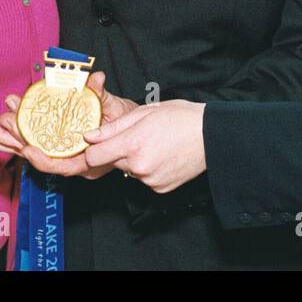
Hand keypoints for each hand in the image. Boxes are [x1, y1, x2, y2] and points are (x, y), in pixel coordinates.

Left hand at [0, 71, 136, 178]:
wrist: (136, 132)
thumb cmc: (131, 126)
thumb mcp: (120, 111)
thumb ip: (103, 97)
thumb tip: (96, 79)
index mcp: (90, 161)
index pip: (62, 166)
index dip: (43, 160)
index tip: (28, 149)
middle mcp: (76, 161)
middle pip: (43, 154)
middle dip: (21, 136)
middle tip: (7, 117)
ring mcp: (69, 153)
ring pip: (40, 145)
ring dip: (22, 126)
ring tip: (9, 107)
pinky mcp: (64, 143)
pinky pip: (43, 137)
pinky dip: (30, 123)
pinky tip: (19, 108)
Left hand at [81, 100, 206, 193]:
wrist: (211, 136)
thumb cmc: (180, 118)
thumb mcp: (144, 113)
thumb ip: (113, 127)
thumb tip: (90, 137)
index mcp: (132, 144)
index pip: (93, 157)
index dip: (93, 150)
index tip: (98, 144)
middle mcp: (138, 166)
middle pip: (113, 161)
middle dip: (120, 150)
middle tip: (140, 136)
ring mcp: (150, 180)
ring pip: (130, 170)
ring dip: (136, 160)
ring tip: (157, 145)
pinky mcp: (160, 189)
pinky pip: (145, 179)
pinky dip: (150, 169)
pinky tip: (164, 156)